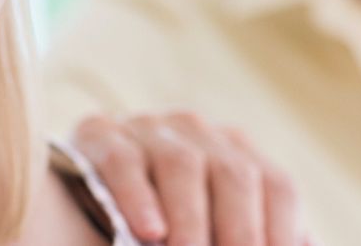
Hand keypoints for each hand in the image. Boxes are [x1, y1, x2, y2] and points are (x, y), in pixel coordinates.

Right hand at [72, 111, 313, 245]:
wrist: (77, 194)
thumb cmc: (164, 222)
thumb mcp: (212, 226)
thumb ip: (251, 235)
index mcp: (234, 150)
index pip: (275, 185)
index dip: (283, 231)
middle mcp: (195, 130)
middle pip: (234, 174)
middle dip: (240, 231)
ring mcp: (146, 126)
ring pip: (181, 165)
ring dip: (191, 220)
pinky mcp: (99, 132)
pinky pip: (123, 161)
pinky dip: (137, 198)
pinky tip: (147, 231)